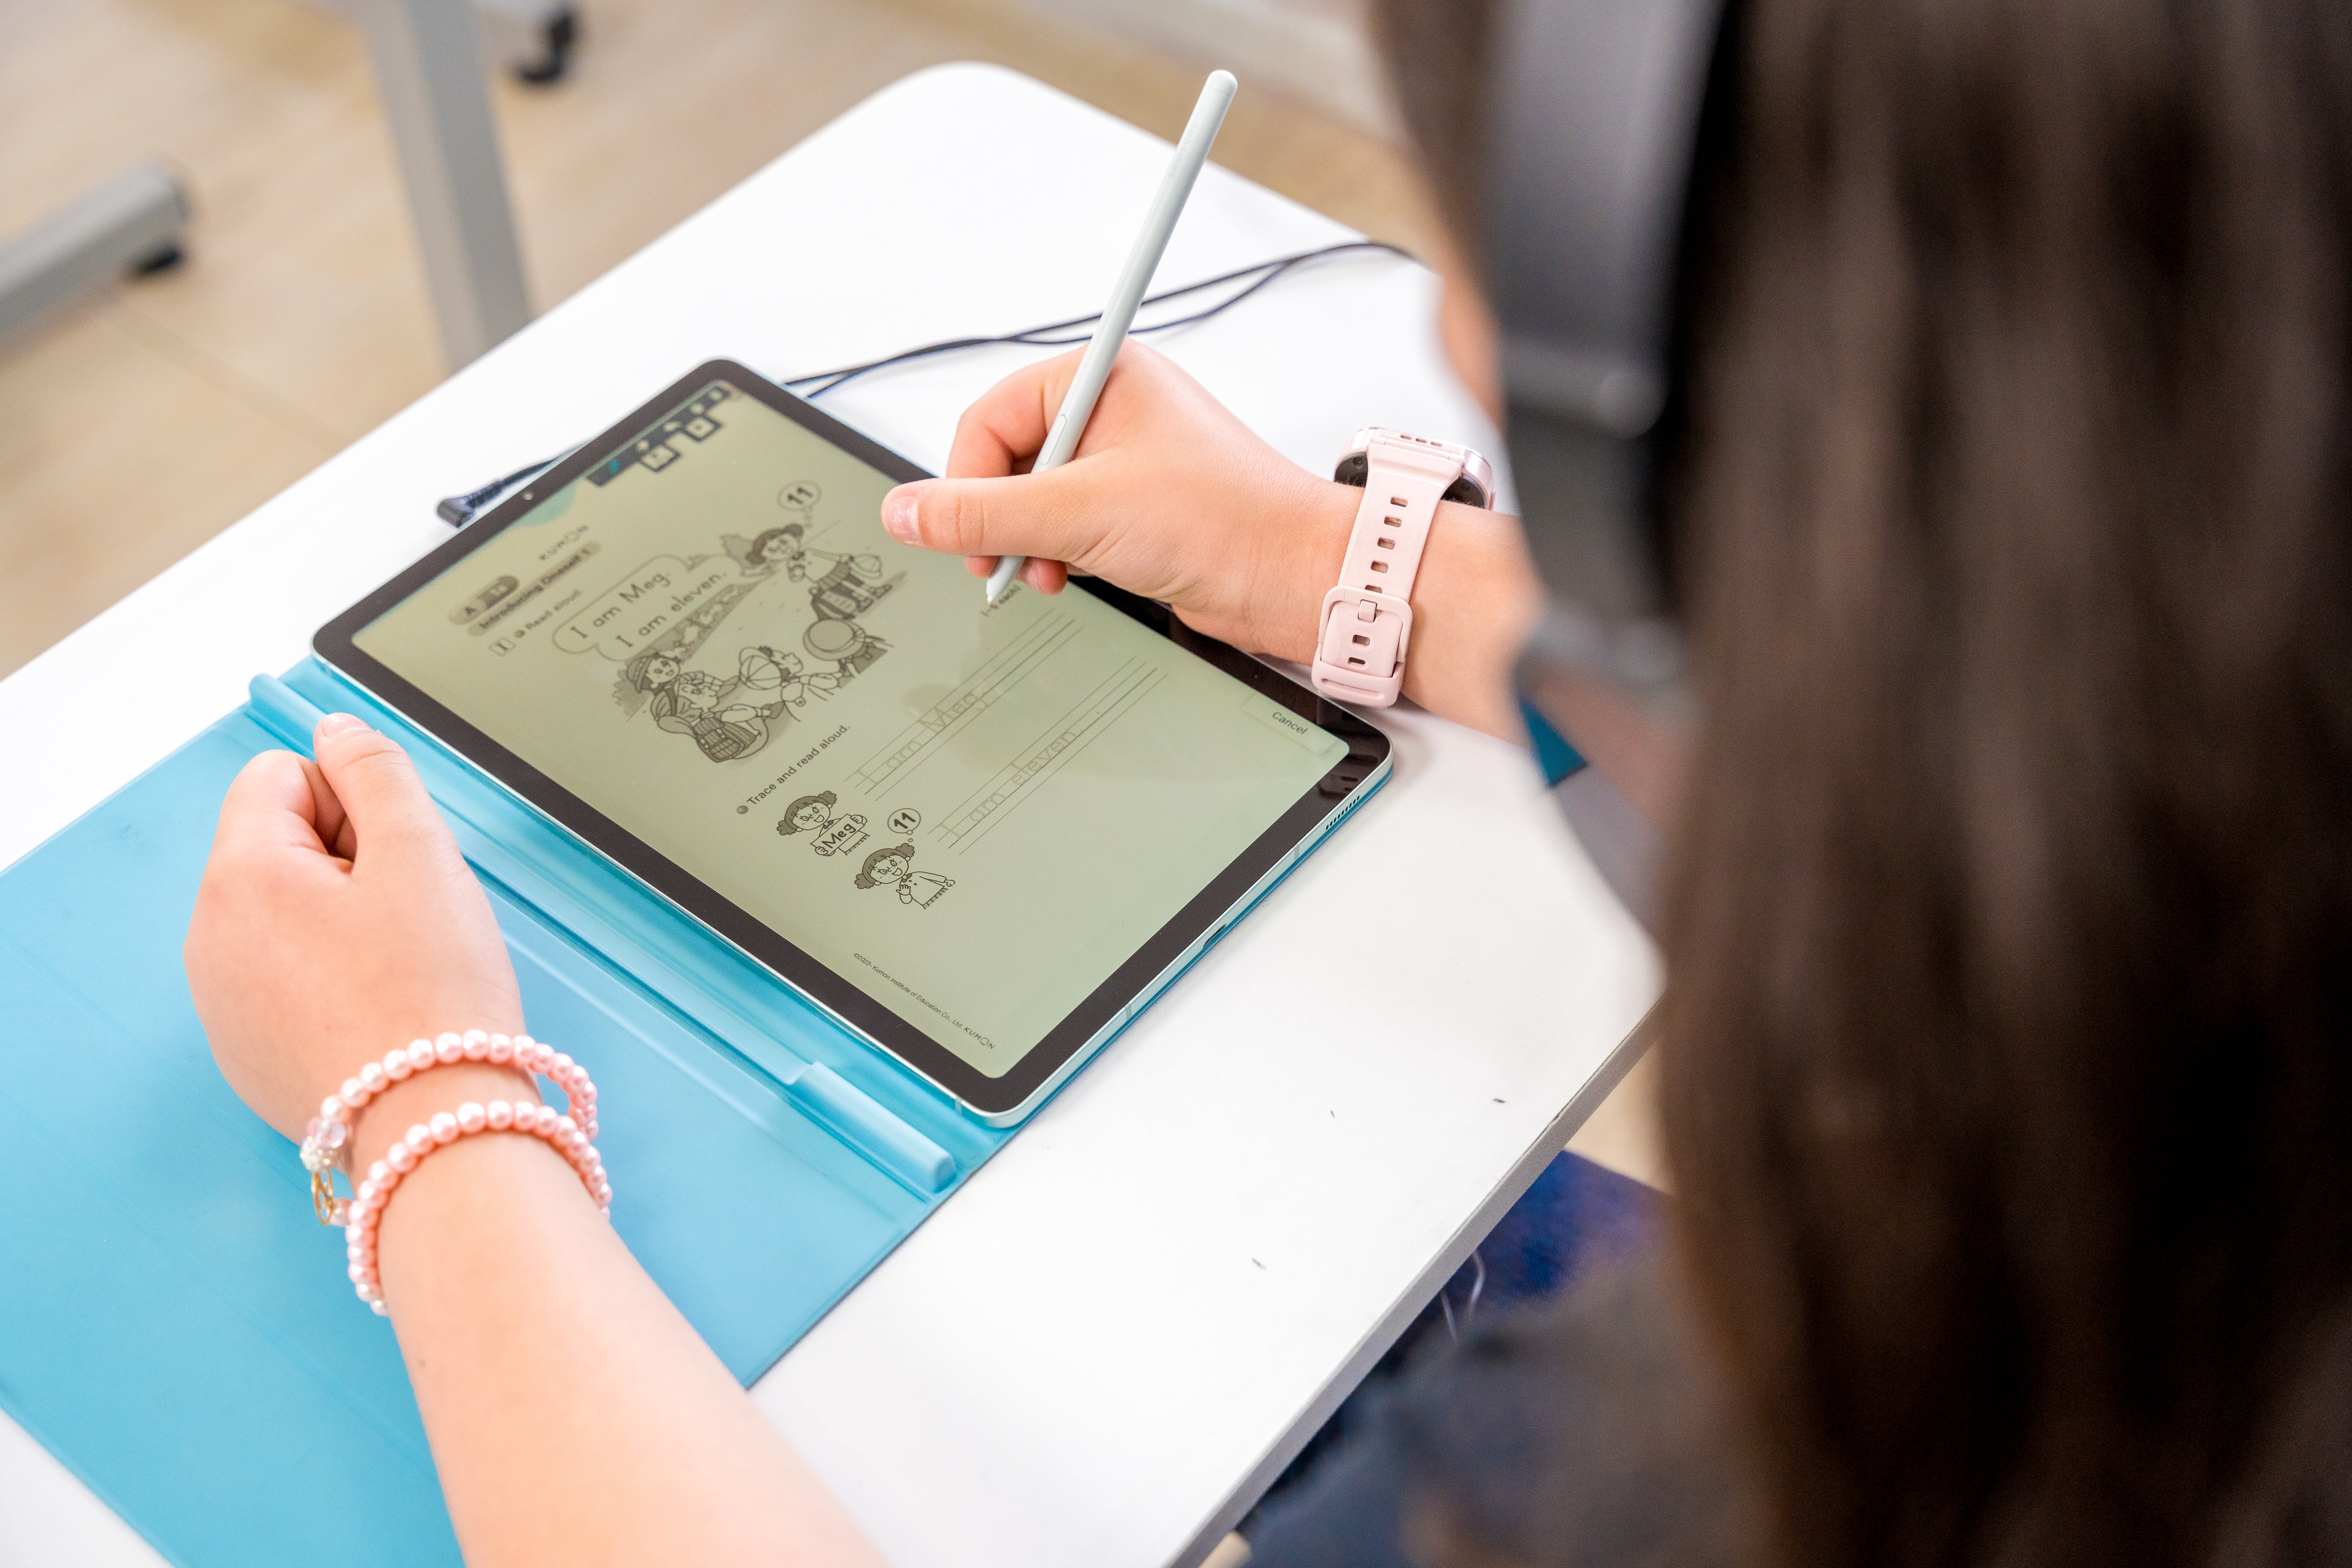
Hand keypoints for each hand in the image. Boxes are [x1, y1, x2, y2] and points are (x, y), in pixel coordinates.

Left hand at [185, 714, 527, 1147]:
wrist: (434, 1124)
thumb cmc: (432, 992)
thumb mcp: (421, 851)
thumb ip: (376, 769)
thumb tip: (337, 728)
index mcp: (240, 876)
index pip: (281, 776)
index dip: (354, 802)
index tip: (396, 859)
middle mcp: (209, 937)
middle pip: (281, 847)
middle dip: (349, 863)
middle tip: (408, 917)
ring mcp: (220, 1001)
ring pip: (285, 916)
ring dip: (343, 922)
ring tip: (397, 969)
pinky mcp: (245, 1051)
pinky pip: (283, 980)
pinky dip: (330, 982)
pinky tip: (377, 1012)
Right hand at [878, 342, 1542, 737]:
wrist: (1299, 576)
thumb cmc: (1225, 522)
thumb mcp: (1081, 513)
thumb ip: (983, 513)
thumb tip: (905, 512)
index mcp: (1101, 377)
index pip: (989, 418)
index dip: (967, 480)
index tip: (967, 535)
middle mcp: (1112, 410)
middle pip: (1006, 460)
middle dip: (1000, 517)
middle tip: (1005, 561)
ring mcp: (1125, 461)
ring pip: (1035, 499)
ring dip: (1030, 543)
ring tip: (1051, 575)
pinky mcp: (1137, 509)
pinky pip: (1067, 525)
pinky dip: (1059, 555)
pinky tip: (1073, 579)